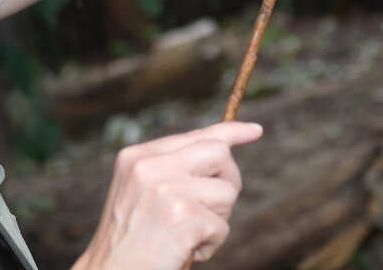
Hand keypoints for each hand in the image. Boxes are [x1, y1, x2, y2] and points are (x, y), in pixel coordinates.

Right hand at [74, 122, 263, 269]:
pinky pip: (222, 226)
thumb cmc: (128, 243)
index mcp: (138, 156)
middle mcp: (150, 166)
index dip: (232, 131)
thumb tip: (221, 152)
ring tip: (189, 236)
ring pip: (227, 192)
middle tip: (214, 210)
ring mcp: (165, 189)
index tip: (255, 130)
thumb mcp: (141, 193)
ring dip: (217, 219)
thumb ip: (172, 169)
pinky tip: (186, 252)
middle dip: (229, 181)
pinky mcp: (181, 217)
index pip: (197, 134)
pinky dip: (211, 244)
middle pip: (220, 153)